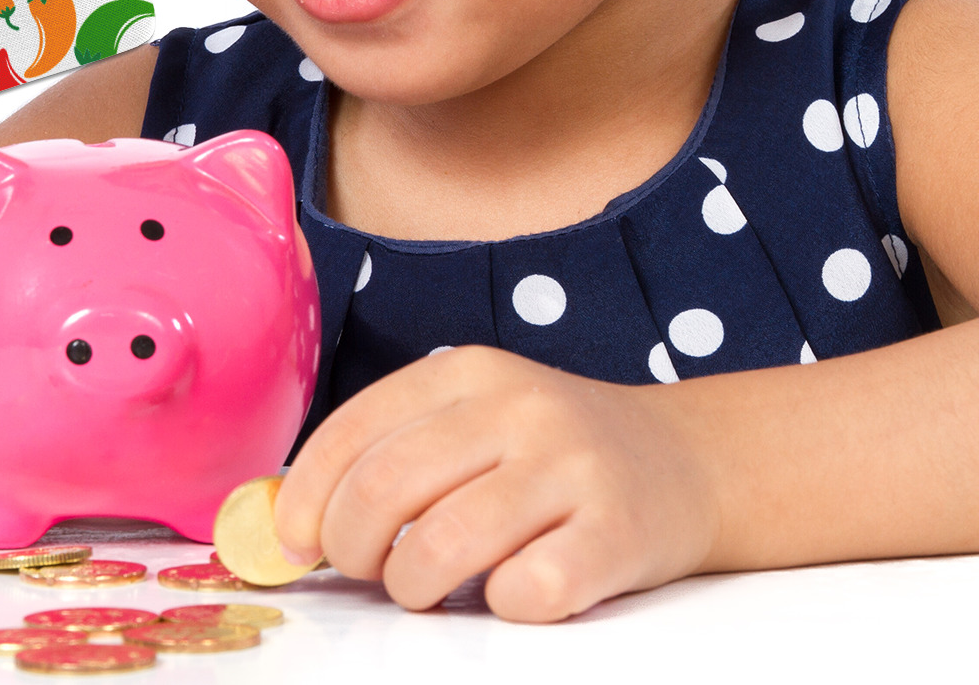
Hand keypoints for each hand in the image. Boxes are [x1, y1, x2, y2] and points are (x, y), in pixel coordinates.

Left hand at [274, 345, 717, 621]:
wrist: (685, 461)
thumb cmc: (550, 453)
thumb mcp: (476, 419)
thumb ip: (397, 451)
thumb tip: (294, 519)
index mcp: (469, 371)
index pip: (356, 428)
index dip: (308, 493)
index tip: (297, 539)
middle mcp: (517, 408)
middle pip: (388, 484)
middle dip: (351, 546)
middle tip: (363, 571)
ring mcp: (570, 467)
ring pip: (444, 543)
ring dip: (412, 585)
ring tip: (424, 587)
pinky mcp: (617, 534)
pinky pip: (525, 591)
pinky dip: (498, 606)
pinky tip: (509, 591)